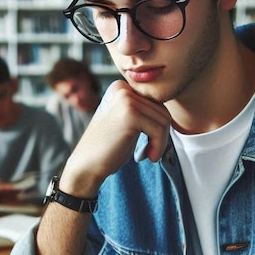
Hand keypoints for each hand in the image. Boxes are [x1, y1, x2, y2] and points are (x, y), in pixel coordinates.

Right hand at [60, 80, 171, 196]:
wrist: (86, 165)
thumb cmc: (107, 149)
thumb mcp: (127, 125)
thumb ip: (143, 113)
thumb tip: (168, 113)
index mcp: (121, 88)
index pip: (155, 103)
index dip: (157, 126)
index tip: (150, 144)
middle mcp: (122, 89)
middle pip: (162, 110)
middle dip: (161, 135)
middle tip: (151, 152)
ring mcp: (126, 99)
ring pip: (164, 120)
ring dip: (161, 142)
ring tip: (150, 155)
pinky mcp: (130, 114)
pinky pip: (159, 129)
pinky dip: (159, 146)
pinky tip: (148, 156)